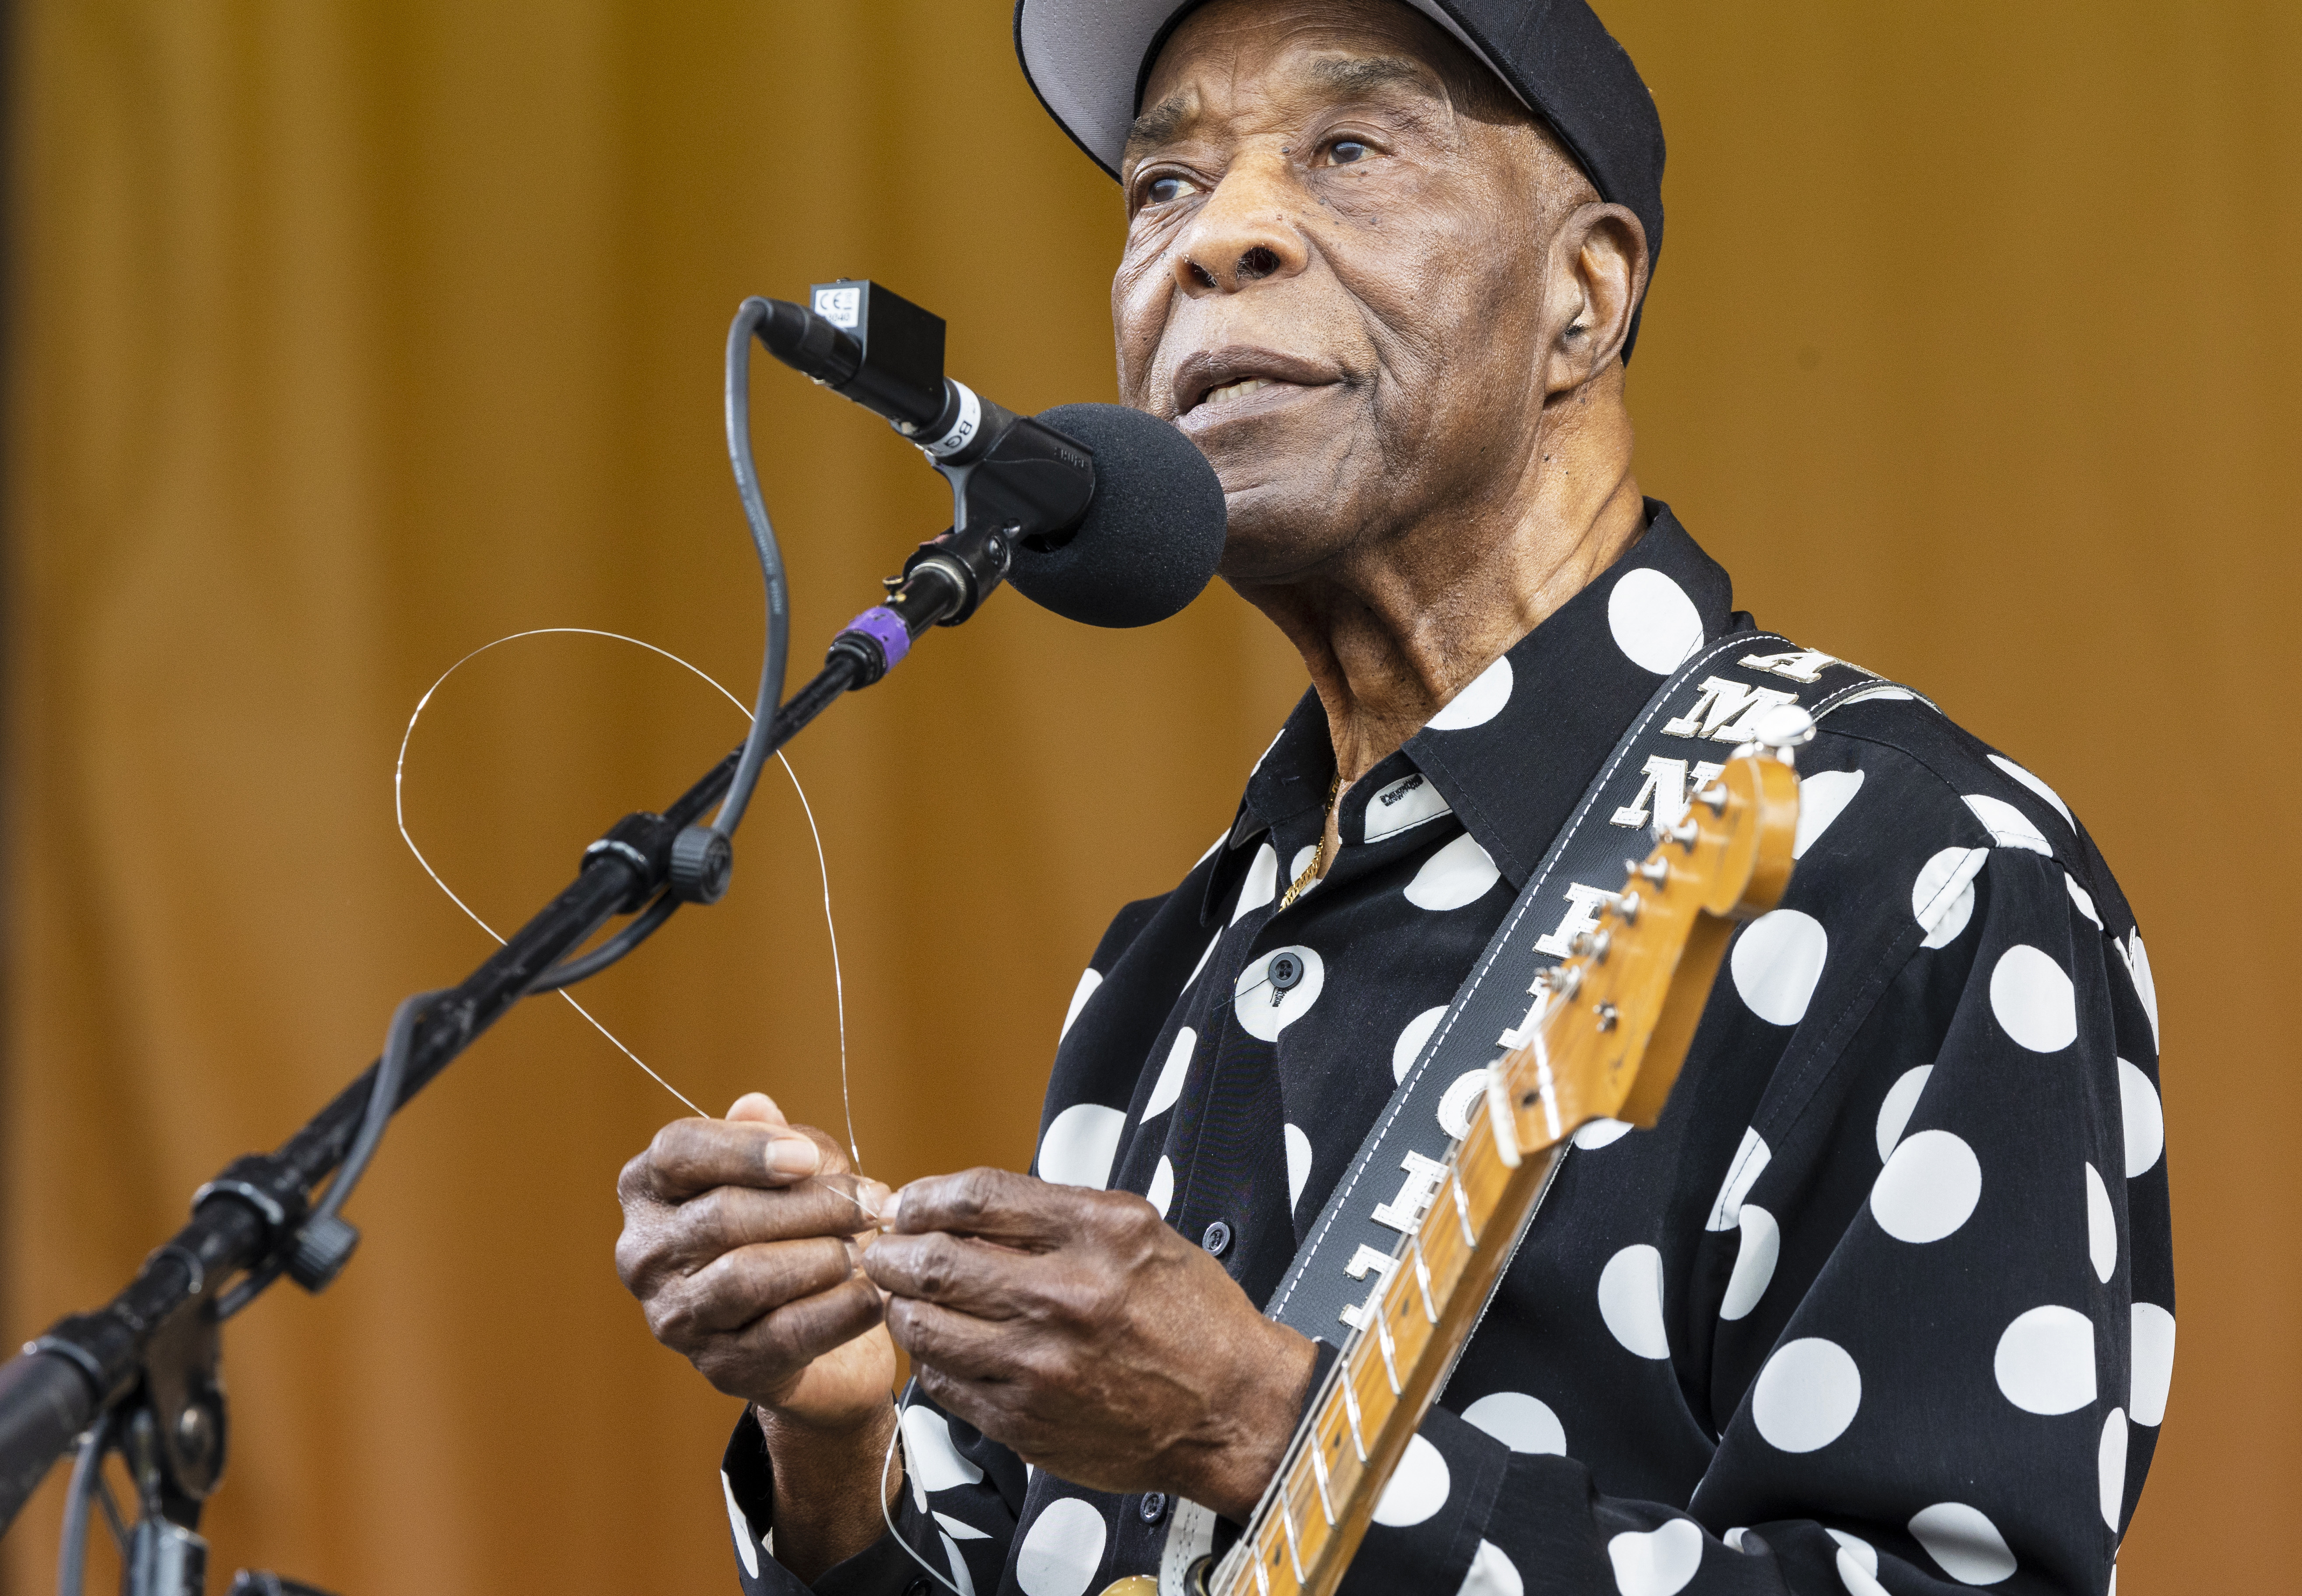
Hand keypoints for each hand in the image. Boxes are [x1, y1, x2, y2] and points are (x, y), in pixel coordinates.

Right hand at [614, 1093, 893, 1424]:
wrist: (817, 1327)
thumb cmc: (794, 1227)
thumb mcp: (790, 1172)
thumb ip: (775, 1138)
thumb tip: (755, 1106)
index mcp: (649, 1189)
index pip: (677, 1152)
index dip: (744, 1150)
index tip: (808, 1158)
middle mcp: (645, 1255)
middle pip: (724, 1216)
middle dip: (812, 1206)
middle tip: (871, 1201)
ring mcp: (675, 1317)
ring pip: (748, 1277)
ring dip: (823, 1257)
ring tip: (867, 1248)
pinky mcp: (720, 1367)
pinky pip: (783, 1334)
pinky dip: (838, 1311)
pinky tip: (874, 1295)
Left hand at [864, 1168, 1316, 1520]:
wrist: (1231, 1409)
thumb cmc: (1192, 1319)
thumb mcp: (1139, 1233)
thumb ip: (1056, 1217)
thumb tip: (966, 1212)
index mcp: (1100, 1234)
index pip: (978, 1198)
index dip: (926, 1197)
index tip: (910, 1203)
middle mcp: (1067, 1296)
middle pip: (935, 1261)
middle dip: (892, 1252)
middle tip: (883, 1250)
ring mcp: (1041, 1364)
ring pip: (925, 1327)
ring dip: (902, 1307)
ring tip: (906, 1298)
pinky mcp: (1025, 1421)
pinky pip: (944, 1383)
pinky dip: (933, 1360)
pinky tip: (947, 1347)